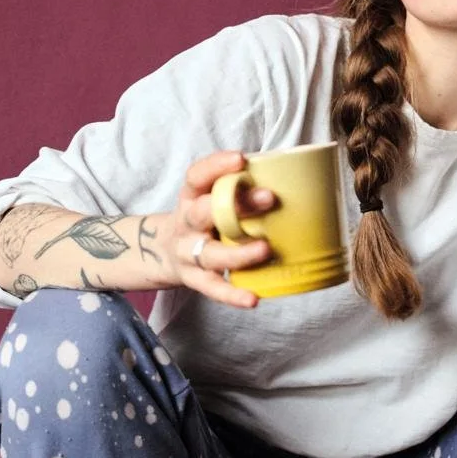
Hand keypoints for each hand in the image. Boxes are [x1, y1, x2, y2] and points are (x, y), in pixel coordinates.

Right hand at [151, 150, 273, 308]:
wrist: (163, 252)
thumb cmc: (203, 218)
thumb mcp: (209, 198)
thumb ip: (237, 190)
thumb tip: (293, 176)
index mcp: (191, 196)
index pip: (196, 176)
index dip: (216, 166)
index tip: (240, 158)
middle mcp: (186, 223)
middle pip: (203, 213)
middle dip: (234, 206)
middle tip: (269, 198)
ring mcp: (188, 252)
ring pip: (210, 254)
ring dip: (238, 253)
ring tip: (265, 249)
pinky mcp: (194, 279)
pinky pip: (213, 288)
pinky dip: (232, 295)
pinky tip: (253, 299)